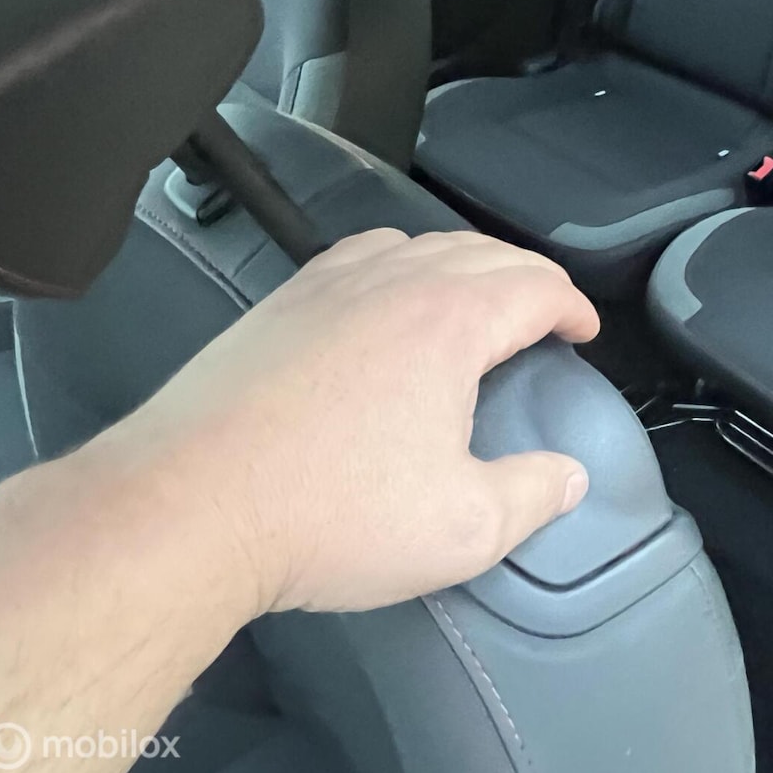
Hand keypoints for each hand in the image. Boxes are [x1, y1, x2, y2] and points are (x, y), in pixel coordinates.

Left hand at [104, 229, 598, 613]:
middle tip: (545, 317)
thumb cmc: (330, 514)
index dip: (572, 306)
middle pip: (482, 252)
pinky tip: (386, 298)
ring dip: (464, 265)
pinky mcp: (279, 304)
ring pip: (418, 244)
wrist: (189, 506)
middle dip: (528, 280)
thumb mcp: (464, 527)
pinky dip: (397, 265)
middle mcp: (391, 283)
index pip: (535, 284)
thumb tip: (569, 476)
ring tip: (477, 301)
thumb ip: (535, 495)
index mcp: (448, 321)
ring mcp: (327, 285)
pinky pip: (358, 256)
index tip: (583, 333)